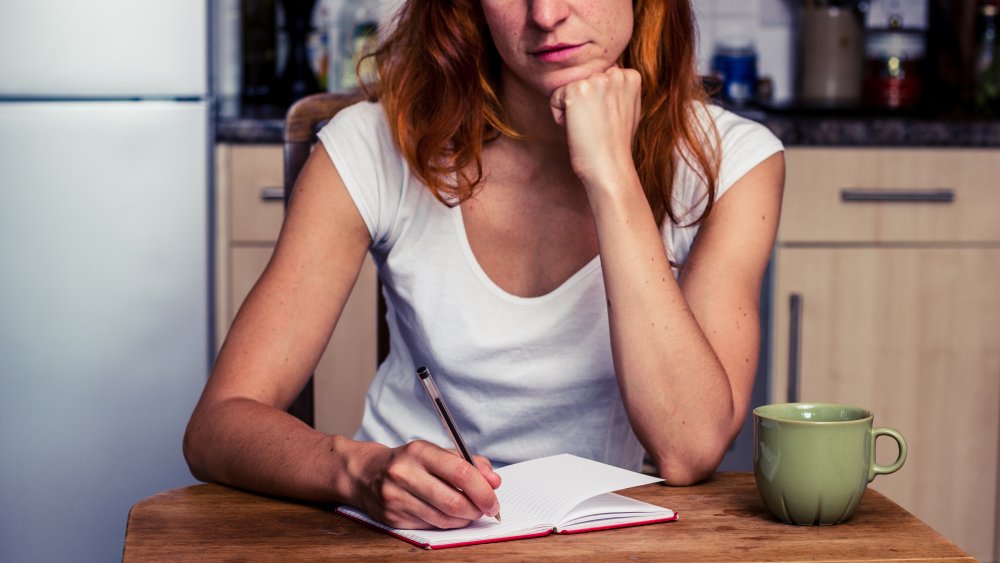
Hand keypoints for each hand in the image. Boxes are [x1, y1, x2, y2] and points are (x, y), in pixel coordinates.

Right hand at [350, 440, 501, 528]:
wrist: (365, 474)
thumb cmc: (408, 462)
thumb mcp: (436, 452)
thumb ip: (468, 462)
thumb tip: (493, 480)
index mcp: (419, 451)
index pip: (460, 472)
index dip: (483, 490)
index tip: (494, 499)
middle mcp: (404, 474)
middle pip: (453, 501)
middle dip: (477, 509)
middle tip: (487, 509)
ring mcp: (396, 498)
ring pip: (443, 518)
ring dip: (464, 519)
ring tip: (470, 512)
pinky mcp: (392, 518)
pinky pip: (430, 526)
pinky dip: (447, 524)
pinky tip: (450, 516)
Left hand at [549, 66, 641, 191]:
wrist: (610, 166)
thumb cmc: (616, 144)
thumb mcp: (628, 109)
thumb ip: (618, 89)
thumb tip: (606, 77)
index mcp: (631, 76)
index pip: (598, 78)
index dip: (598, 102)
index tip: (607, 120)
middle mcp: (615, 74)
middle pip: (583, 82)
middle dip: (584, 104)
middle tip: (598, 125)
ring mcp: (596, 80)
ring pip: (569, 90)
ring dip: (573, 110)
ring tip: (589, 126)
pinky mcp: (576, 90)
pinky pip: (555, 99)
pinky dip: (560, 118)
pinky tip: (579, 129)